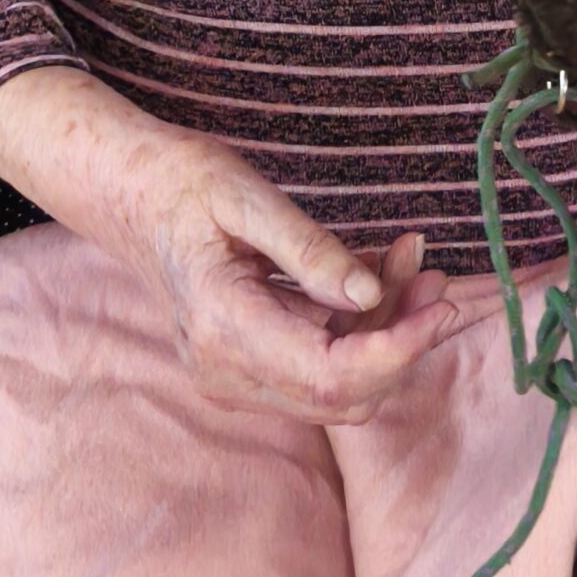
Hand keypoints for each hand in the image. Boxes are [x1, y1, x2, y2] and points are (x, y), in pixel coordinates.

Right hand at [0, 67, 469, 422]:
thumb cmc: (187, 182)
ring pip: (337, 389)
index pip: (331, 373)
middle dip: (401, 340)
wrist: (134, 195)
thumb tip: (371, 297)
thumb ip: (310, 251)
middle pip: (342, 395)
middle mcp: (224, 370)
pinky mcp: (245, 372)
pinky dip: (360, 331)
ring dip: (386, 334)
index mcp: (223, 325)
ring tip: (408, 258)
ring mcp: (232, 379)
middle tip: (432, 270)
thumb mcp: (249, 197)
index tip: (442, 304)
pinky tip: (377, 274)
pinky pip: (319, 370)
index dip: (398, 348)